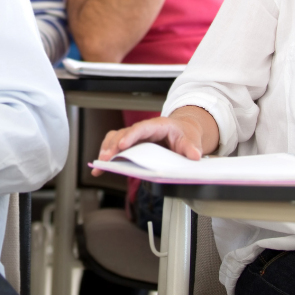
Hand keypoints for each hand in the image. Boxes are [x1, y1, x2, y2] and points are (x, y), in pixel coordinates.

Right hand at [91, 106, 218, 174]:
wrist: (182, 131)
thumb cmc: (184, 134)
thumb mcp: (191, 139)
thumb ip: (191, 147)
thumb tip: (194, 155)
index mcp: (157, 126)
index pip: (141, 128)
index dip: (130, 136)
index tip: (122, 145)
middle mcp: (143, 130)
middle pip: (123, 134)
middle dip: (113, 146)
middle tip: (106, 159)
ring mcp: (135, 137)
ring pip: (116, 138)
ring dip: (107, 150)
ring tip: (101, 165)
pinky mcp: (131, 145)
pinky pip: (115, 146)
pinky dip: (107, 155)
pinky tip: (100, 168)